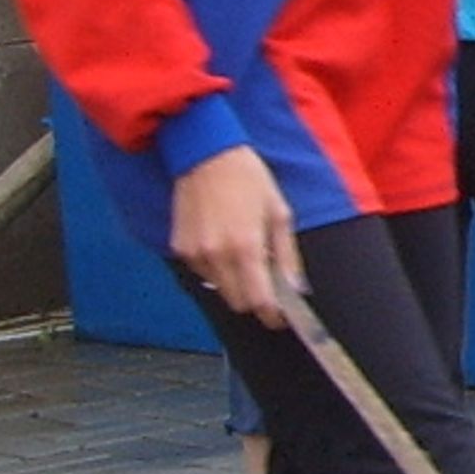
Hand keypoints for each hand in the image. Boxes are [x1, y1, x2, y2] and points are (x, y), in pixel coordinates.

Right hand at [170, 145, 299, 324]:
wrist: (206, 155)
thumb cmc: (249, 180)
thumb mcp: (280, 214)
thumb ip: (287, 256)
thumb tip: (295, 288)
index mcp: (246, 247)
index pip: (258, 300)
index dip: (271, 314)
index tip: (279, 318)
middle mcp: (216, 255)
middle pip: (237, 302)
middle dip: (254, 299)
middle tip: (267, 284)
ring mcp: (195, 253)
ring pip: (219, 288)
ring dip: (235, 282)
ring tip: (245, 253)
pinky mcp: (179, 247)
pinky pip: (202, 272)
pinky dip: (216, 268)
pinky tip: (224, 243)